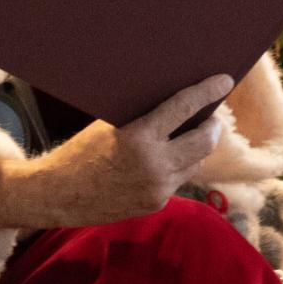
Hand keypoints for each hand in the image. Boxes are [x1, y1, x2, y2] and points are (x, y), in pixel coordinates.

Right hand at [0, 75, 232, 233]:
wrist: (57, 195)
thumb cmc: (79, 152)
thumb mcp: (109, 126)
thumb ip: (143, 118)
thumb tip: (176, 101)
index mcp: (139, 138)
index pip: (185, 108)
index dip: (208, 91)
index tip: (224, 80)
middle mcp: (155, 165)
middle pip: (205, 141)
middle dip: (212, 126)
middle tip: (212, 116)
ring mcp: (158, 188)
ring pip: (196, 162)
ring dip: (197, 147)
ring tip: (193, 134)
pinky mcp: (156, 203)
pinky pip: (178, 179)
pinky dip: (176, 166)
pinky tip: (168, 158)